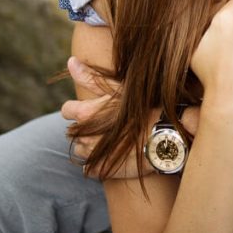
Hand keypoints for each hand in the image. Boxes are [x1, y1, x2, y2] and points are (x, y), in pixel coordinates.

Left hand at [61, 57, 137, 177]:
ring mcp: (92, 155)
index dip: (78, 109)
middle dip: (84, 127)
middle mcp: (84, 135)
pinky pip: (88, 169)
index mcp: (85, 113)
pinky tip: (110, 155)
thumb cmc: (144, 107)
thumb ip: (91, 77)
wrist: (166, 135)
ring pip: (80, 150)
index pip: (66, 110)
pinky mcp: (101, 170)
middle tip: (106, 123)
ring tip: (111, 139)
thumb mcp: (119, 87)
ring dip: (90, 145)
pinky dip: (95, 163)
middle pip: (72, 131)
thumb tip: (70, 62)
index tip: (92, 109)